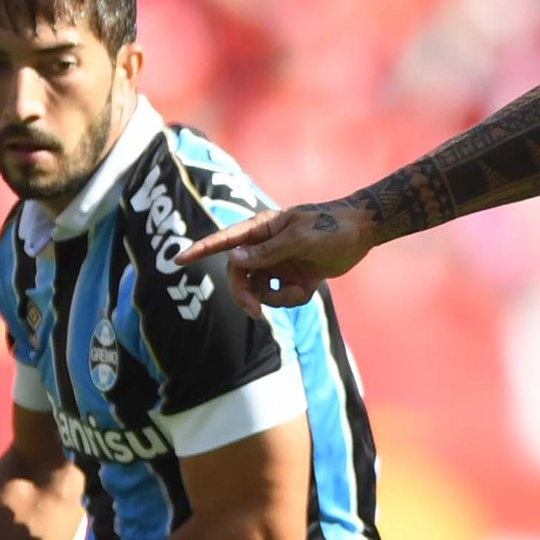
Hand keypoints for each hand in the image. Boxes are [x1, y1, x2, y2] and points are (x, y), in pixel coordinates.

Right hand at [190, 199, 376, 306]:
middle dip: (243, 294)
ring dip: (274, 298)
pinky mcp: (293, 278)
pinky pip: (280, 297)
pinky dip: (291, 299)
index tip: (176, 260)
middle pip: (238, 276)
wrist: (362, 233)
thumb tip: (233, 260)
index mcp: (262, 229)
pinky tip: (308, 288)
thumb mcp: (300, 238)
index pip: (224, 241)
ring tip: (296, 293)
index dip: (199, 250)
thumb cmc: (331, 227)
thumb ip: (267, 252)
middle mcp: (265, 247)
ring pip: (258, 290)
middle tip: (253, 312)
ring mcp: (279, 263)